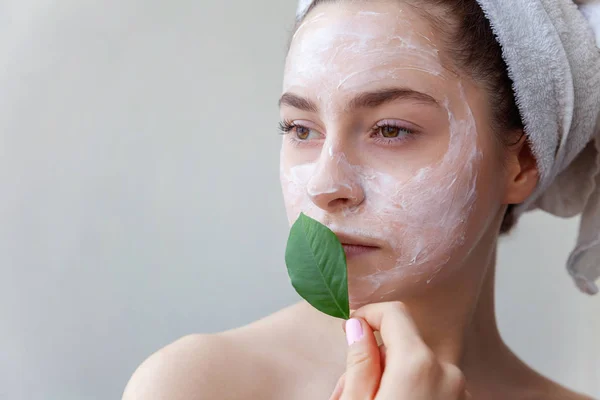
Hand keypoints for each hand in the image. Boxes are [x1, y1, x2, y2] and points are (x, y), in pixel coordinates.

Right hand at [329, 302, 469, 399]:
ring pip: (416, 365)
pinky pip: (431, 383)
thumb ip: (359, 361)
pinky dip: (409, 390)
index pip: (394, 312)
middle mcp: (447, 372)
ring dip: (390, 376)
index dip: (367, 314)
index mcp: (419, 365)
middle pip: (403, 342)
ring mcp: (460, 392)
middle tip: (345, 389)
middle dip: (374, 357)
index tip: (348, 329)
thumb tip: (357, 326)